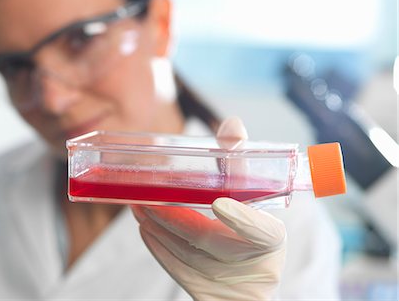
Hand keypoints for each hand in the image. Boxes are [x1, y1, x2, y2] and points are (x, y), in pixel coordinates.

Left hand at [132, 117, 286, 299]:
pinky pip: (177, 270)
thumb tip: (232, 124)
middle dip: (173, 217)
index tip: (220, 203)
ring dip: (158, 228)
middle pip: (208, 241)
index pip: (260, 232)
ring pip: (186, 254)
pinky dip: (158, 247)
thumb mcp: (254, 197)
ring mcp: (226, 282)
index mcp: (271, 239)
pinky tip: (145, 228)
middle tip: (146, 197)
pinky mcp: (204, 292)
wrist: (249, 278)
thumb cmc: (248, 229)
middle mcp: (250, 263)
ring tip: (137, 207)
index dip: (241, 218)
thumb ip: (241, 163)